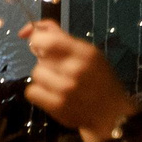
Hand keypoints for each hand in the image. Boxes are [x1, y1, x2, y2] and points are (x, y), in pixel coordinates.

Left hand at [23, 21, 138, 141]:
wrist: (111, 114)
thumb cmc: (98, 79)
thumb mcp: (88, 53)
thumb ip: (60, 38)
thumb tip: (30, 28)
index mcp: (85, 52)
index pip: (48, 40)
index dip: (36, 39)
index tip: (37, 43)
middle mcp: (75, 69)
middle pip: (40, 59)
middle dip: (46, 63)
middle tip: (60, 70)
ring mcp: (66, 89)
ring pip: (36, 74)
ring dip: (43, 78)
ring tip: (58, 84)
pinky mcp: (57, 106)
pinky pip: (31, 92)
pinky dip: (38, 93)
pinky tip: (52, 95)